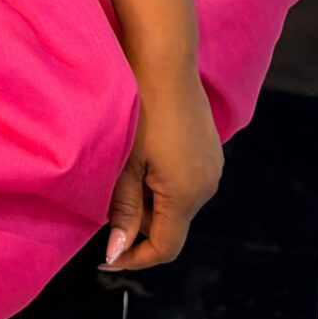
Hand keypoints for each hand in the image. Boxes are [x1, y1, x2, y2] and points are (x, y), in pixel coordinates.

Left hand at [104, 65, 222, 271]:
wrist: (163, 60)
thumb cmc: (140, 109)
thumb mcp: (125, 165)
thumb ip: (123, 212)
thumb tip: (117, 252)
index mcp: (187, 195)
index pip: (165, 248)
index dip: (133, 258)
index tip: (105, 258)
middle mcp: (208, 185)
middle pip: (171, 226)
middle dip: (138, 226)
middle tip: (105, 210)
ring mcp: (212, 166)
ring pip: (176, 203)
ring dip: (148, 203)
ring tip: (120, 180)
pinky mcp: (208, 148)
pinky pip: (184, 181)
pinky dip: (160, 184)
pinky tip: (139, 161)